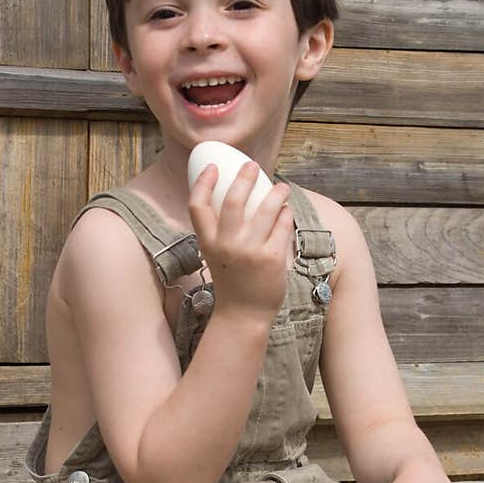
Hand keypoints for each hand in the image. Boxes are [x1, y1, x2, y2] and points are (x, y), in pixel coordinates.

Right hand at [188, 161, 293, 321]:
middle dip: (244, 177)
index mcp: (208, 243)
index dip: (203, 182)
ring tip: (282, 187)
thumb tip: (237, 198)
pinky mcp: (271, 259)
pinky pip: (282, 226)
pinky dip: (285, 215)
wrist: (243, 316)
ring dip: (275, 193)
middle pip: (233, 200)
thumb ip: (220, 232)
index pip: (197, 206)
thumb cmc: (232, 282)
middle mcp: (226, 245)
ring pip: (265, 209)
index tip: (212, 167)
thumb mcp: (216, 256)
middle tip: (253, 166)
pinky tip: (286, 211)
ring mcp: (249, 252)